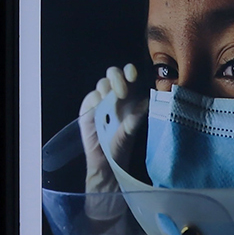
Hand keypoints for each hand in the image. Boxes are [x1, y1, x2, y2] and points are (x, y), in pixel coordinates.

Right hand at [78, 64, 150, 193]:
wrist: (105, 163)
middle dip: (117, 77)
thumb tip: (145, 103)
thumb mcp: (130, 133)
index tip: (133, 75)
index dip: (130, 72)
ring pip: (103, 83)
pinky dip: (95, 98)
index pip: (130, 77)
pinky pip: (91, 97)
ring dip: (106, 87)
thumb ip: (135, 119)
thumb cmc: (120, 147)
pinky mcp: (88, 109)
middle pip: (114, 74)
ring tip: (108, 100)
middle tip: (121, 92)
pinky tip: (99, 106)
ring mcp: (101, 101)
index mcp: (130, 98)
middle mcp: (116, 96)